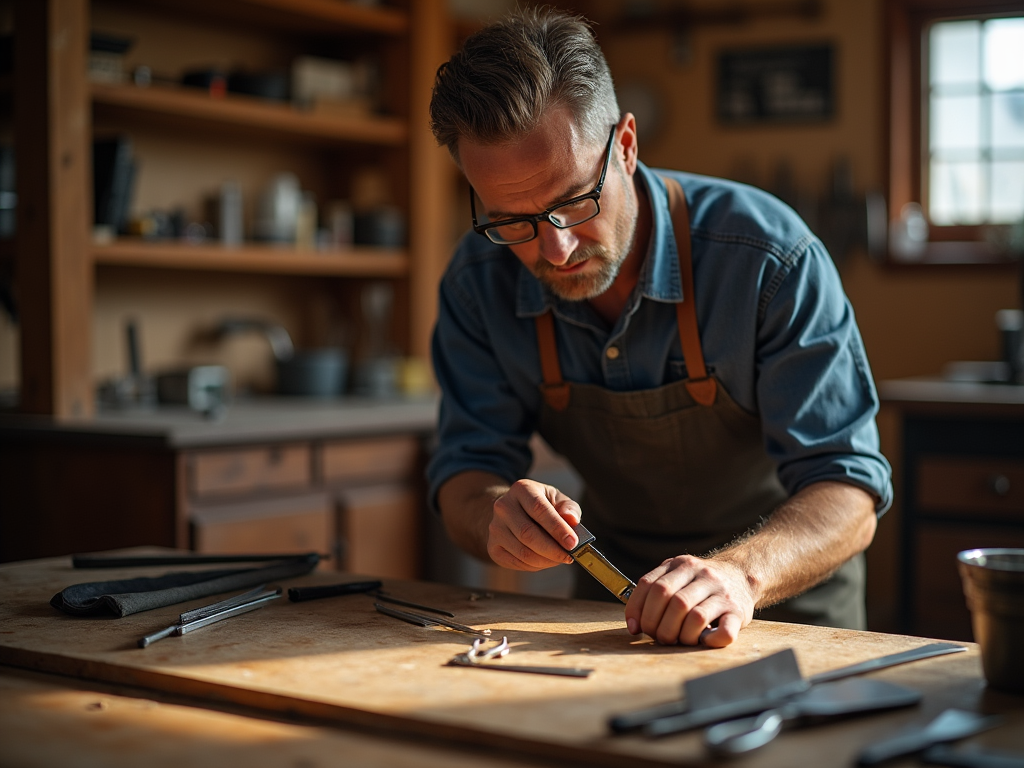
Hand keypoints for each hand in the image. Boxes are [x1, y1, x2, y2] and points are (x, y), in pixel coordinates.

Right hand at [486, 479, 581, 570]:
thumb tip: (571, 519)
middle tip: (569, 556)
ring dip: (546, 560)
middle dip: (552, 549)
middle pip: (528, 534)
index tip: (572, 543)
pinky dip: (536, 566)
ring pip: (523, 552)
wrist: (513, 511)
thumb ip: (569, 508)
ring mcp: (495, 528)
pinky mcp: (493, 547)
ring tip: (560, 558)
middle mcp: (503, 507)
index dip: (557, 528)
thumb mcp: (557, 499)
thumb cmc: (541, 506)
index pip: (539, 509)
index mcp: (521, 489)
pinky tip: (545, 560)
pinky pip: (516, 562)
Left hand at [624, 555, 756, 646]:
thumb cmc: (701, 585)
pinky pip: (724, 632)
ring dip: (681, 635)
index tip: (636, 627)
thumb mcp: (677, 577)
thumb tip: (634, 625)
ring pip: (694, 616)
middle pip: (670, 600)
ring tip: (680, 640)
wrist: (742, 576)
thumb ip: (654, 594)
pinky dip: (709, 641)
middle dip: (658, 626)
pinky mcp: (738, 612)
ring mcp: (723, 592)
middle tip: (659, 637)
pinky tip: (704, 640)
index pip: (650, 585)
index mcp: (681, 564)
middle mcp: (703, 574)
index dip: (638, 609)